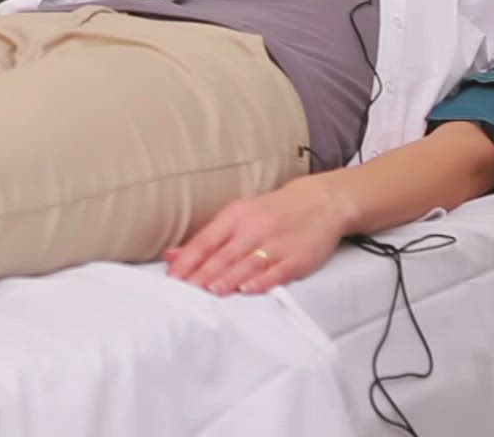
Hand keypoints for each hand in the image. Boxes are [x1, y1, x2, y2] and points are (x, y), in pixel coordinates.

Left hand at [165, 177, 352, 295]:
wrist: (321, 202)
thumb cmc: (272, 212)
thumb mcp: (239, 216)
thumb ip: (208, 238)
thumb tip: (172, 255)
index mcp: (237, 215)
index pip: (207, 240)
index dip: (189, 259)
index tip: (172, 277)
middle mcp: (255, 228)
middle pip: (225, 254)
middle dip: (204, 272)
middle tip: (185, 290)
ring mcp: (277, 243)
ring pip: (249, 262)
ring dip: (229, 277)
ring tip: (210, 290)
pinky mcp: (297, 258)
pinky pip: (278, 270)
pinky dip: (262, 280)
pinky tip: (248, 289)